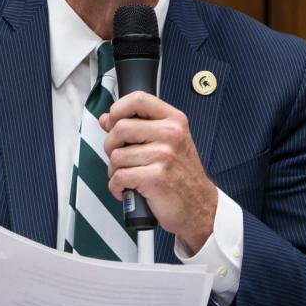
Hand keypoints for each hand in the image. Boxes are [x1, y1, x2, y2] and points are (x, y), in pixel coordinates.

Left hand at [100, 92, 217, 252]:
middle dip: (111, 146)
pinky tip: (127, 189)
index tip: (113, 121)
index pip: (138, 99)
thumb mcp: (167, 142)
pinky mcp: (155, 178)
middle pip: (120, 128)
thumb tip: (107, 119)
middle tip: (120, 157)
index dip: (118, 109)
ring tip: (129, 176)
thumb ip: (138, 127)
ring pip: (116, 156)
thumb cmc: (180, 174)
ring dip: (115, 170)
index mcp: (174, 120)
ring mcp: (164, 156)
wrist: (198, 206)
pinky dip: (116, 187)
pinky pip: (118, 177)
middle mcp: (171, 134)